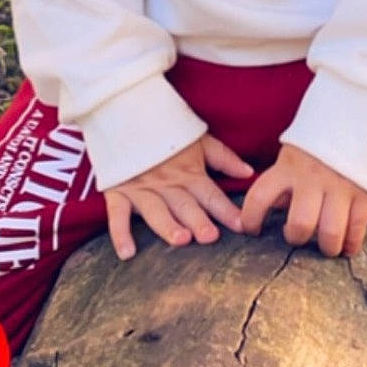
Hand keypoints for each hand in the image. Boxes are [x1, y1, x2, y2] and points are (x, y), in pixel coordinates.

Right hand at [104, 133, 253, 260]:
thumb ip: (224, 158)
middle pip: (184, 204)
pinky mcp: (118, 191)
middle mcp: (166, 183)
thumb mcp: (198, 141)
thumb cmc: (166, 132)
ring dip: (167, 224)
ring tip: (180, 239)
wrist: (125, 114)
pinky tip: (127, 252)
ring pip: (155, 210)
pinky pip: (117, 214)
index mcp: (188, 173)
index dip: (226, 210)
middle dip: (197, 220)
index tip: (242, 226)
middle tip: (209, 236)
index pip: (211, 195)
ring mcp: (141, 188)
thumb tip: (249, 172)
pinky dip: (120, 233)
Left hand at [239, 143, 366, 258]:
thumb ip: (282, 181)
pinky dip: (352, 244)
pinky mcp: (364, 193)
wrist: (359, 116)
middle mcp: (312, 179)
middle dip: (296, 238)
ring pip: (330, 233)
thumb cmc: (319, 141)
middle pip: (300, 224)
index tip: (252, 230)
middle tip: (298, 237)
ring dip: (326, 247)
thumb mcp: (292, 154)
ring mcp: (340, 187)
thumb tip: (274, 209)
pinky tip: (347, 247)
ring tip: (325, 246)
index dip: (250, 219)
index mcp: (288, 167)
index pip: (259, 198)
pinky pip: (357, 227)